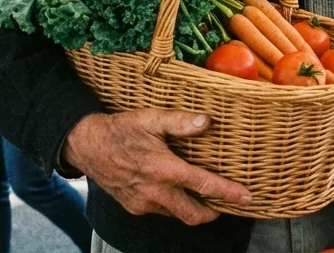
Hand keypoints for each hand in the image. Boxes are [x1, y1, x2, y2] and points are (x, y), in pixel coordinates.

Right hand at [62, 109, 250, 224]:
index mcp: (164, 170)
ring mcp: (143, 203)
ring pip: (177, 214)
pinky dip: (174, 205)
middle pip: (194, 214)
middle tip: (228, 202)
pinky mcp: (134, 207)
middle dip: (214, 212)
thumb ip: (181, 121)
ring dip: (193, 208)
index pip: (204, 186)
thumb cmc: (121, 130)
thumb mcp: (151, 118)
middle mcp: (155, 192)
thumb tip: (207, 121)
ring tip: (204, 195)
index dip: (228, 193)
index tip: (247, 197)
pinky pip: (161, 211)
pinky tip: (176, 190)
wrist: (87, 146)